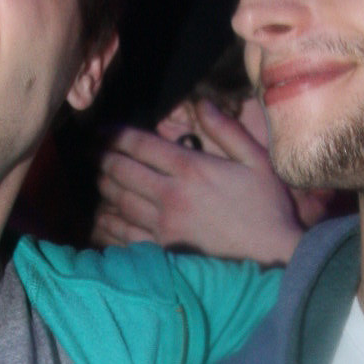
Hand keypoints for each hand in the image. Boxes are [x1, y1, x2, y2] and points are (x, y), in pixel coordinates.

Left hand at [94, 100, 305, 264]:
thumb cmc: (268, 208)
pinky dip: (108, 226)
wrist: (273, 258)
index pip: (140, 145)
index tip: (101, 131)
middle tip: (90, 153)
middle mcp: (170, 194)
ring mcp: (163, 225)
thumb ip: (227, 130)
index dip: (115, 135)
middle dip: (102, 159)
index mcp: (190, 168)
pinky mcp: (163, 251)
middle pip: (121, 171)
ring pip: (118, 202)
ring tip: (96, 181)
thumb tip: (202, 104)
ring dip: (103, 189)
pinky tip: (101, 220)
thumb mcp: (256, 161)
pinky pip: (124, 236)